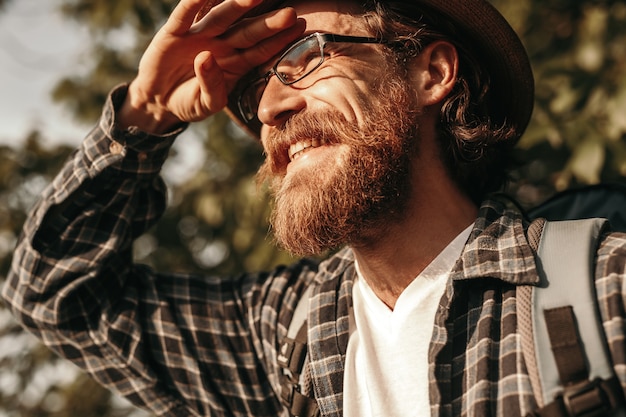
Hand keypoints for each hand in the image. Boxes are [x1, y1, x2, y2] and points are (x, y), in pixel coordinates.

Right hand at [118, 0, 304, 133]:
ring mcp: (199, 36)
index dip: (279, 39)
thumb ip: (212, 86)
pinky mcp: (174, 33)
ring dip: (238, 5)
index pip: (260, 49)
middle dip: (269, 23)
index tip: (299, 26)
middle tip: (290, 13)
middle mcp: (221, 45)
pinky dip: (193, 2)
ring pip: (222, 17)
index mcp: (234, 62)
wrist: (158, 102)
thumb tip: (206, 57)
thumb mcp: (205, 104)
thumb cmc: (189, 102)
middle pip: (248, 31)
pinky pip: (185, 15)